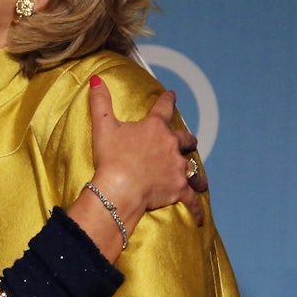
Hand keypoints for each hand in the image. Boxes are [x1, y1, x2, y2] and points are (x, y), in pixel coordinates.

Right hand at [85, 80, 203, 228]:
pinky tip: (200, 217)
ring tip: (199, 178)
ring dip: (196, 172)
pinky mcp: (179, 189)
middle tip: (187, 141)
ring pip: (194, 168)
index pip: (164, 108)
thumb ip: (101, 101)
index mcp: (154, 127)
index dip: (168, 100)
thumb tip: (96, 79)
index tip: (172, 95)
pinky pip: (192, 200)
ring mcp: (177, 167)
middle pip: (186, 139)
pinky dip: (196, 209)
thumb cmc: (111, 157)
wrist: (119, 187)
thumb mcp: (103, 126)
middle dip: (186, 140)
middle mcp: (171, 145)